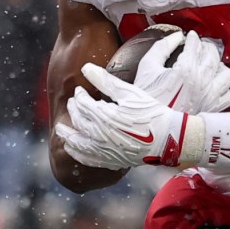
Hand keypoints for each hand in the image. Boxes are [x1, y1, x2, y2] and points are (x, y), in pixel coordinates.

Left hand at [57, 62, 192, 170]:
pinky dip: (77, 154)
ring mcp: (105, 150)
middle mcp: (101, 135)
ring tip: (60, 130)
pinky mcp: (112, 160)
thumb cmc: (152, 113)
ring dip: (67, 135)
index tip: (79, 90)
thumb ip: (106, 81)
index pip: (83, 104)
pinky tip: (72, 150)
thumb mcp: (130, 93)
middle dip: (73, 111)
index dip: (79, 96)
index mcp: (105, 116)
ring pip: (78, 143)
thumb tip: (85, 68)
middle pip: (79, 122)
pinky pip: (89, 159)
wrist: (169, 138)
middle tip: (71, 104)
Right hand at [126, 28, 229, 113]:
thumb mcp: (147, 67)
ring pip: (227, 74)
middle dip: (206, 47)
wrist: (149, 127)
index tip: (190, 37)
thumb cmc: (146, 98)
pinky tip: (214, 86)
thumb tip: (176, 37)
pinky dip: (224, 89)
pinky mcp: (213, 110)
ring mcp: (210, 97)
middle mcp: (202, 82)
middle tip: (199, 48)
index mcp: (186, 69)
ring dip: (219, 67)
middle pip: (213, 55)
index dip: (192, 38)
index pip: (196, 45)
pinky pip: (229, 96)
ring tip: (210, 67)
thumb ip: (162, 47)